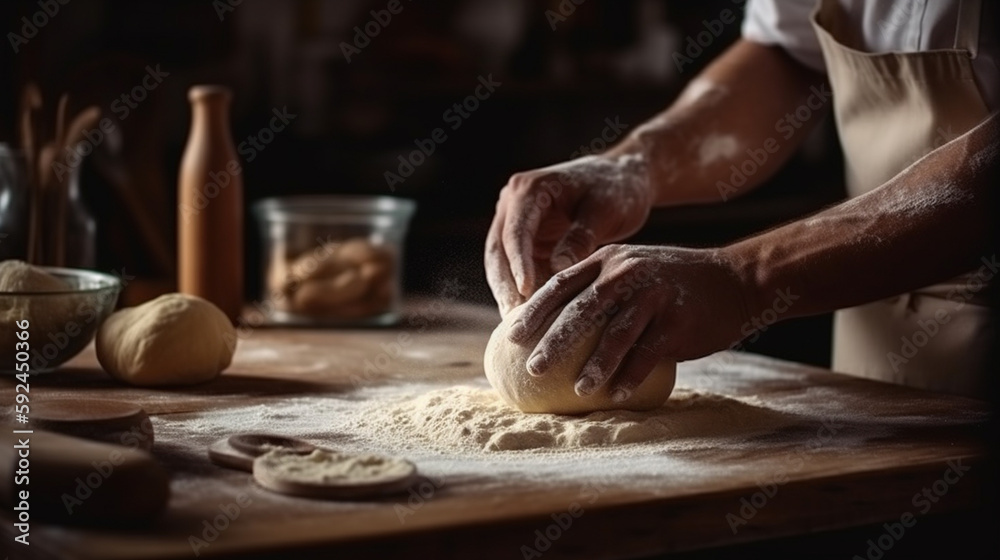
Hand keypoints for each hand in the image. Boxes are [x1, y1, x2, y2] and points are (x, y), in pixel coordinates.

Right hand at [485, 154, 652, 315]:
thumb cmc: (617, 189)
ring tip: (521, 327)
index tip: (526, 293)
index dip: (519, 265)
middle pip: (498, 251)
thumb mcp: (604, 210)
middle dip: (505, 286)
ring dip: (511, 294)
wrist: (623, 178)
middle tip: (514, 320)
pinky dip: (526, 293)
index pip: (516, 233)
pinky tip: (534, 321)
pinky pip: (521, 270)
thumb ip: (581, 238)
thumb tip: (558, 271)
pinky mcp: (528, 242)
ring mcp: (516, 223)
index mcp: (529, 190)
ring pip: (503, 265)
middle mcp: (514, 204)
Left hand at [507, 244, 757, 400]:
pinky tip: (616, 395)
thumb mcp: (633, 268)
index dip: (534, 310)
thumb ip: (598, 287)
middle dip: (553, 341)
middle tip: (532, 368)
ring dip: (594, 366)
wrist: (734, 280)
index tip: (511, 336)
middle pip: (581, 310)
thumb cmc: (673, 283)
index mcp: (608, 261)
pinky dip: (631, 376)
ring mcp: (653, 295)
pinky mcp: (677, 320)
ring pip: (615, 334)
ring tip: (577, 390)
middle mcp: (627, 273)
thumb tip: (555, 324)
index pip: (561, 284)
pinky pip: (648, 353)